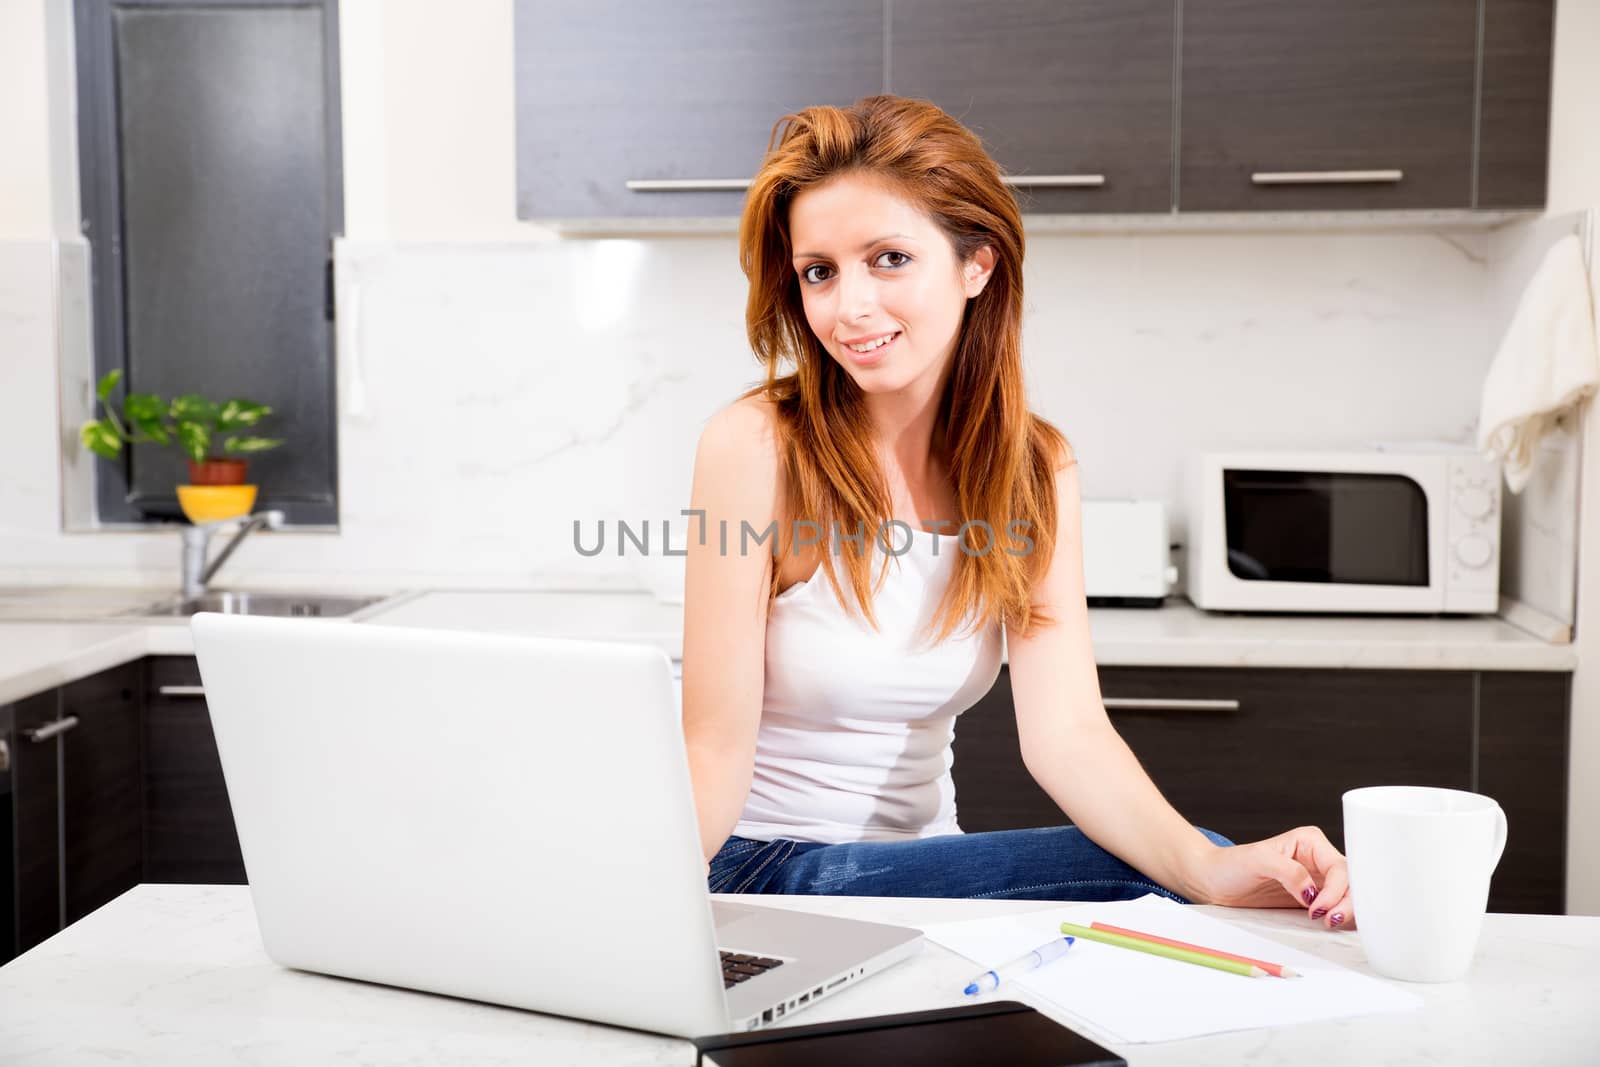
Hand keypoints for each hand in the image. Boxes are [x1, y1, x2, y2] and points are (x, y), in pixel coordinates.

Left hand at [1189, 825, 1355, 929]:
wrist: (1214, 882)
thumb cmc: (1231, 865)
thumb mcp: (1257, 860)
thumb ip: (1288, 871)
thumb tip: (1312, 891)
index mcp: (1310, 842)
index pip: (1338, 867)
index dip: (1335, 890)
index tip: (1317, 908)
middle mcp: (1318, 859)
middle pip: (1351, 883)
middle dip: (1347, 903)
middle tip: (1329, 921)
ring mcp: (1318, 881)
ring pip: (1349, 897)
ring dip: (1347, 912)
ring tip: (1329, 924)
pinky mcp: (1313, 900)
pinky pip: (1337, 908)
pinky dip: (1342, 918)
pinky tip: (1335, 926)